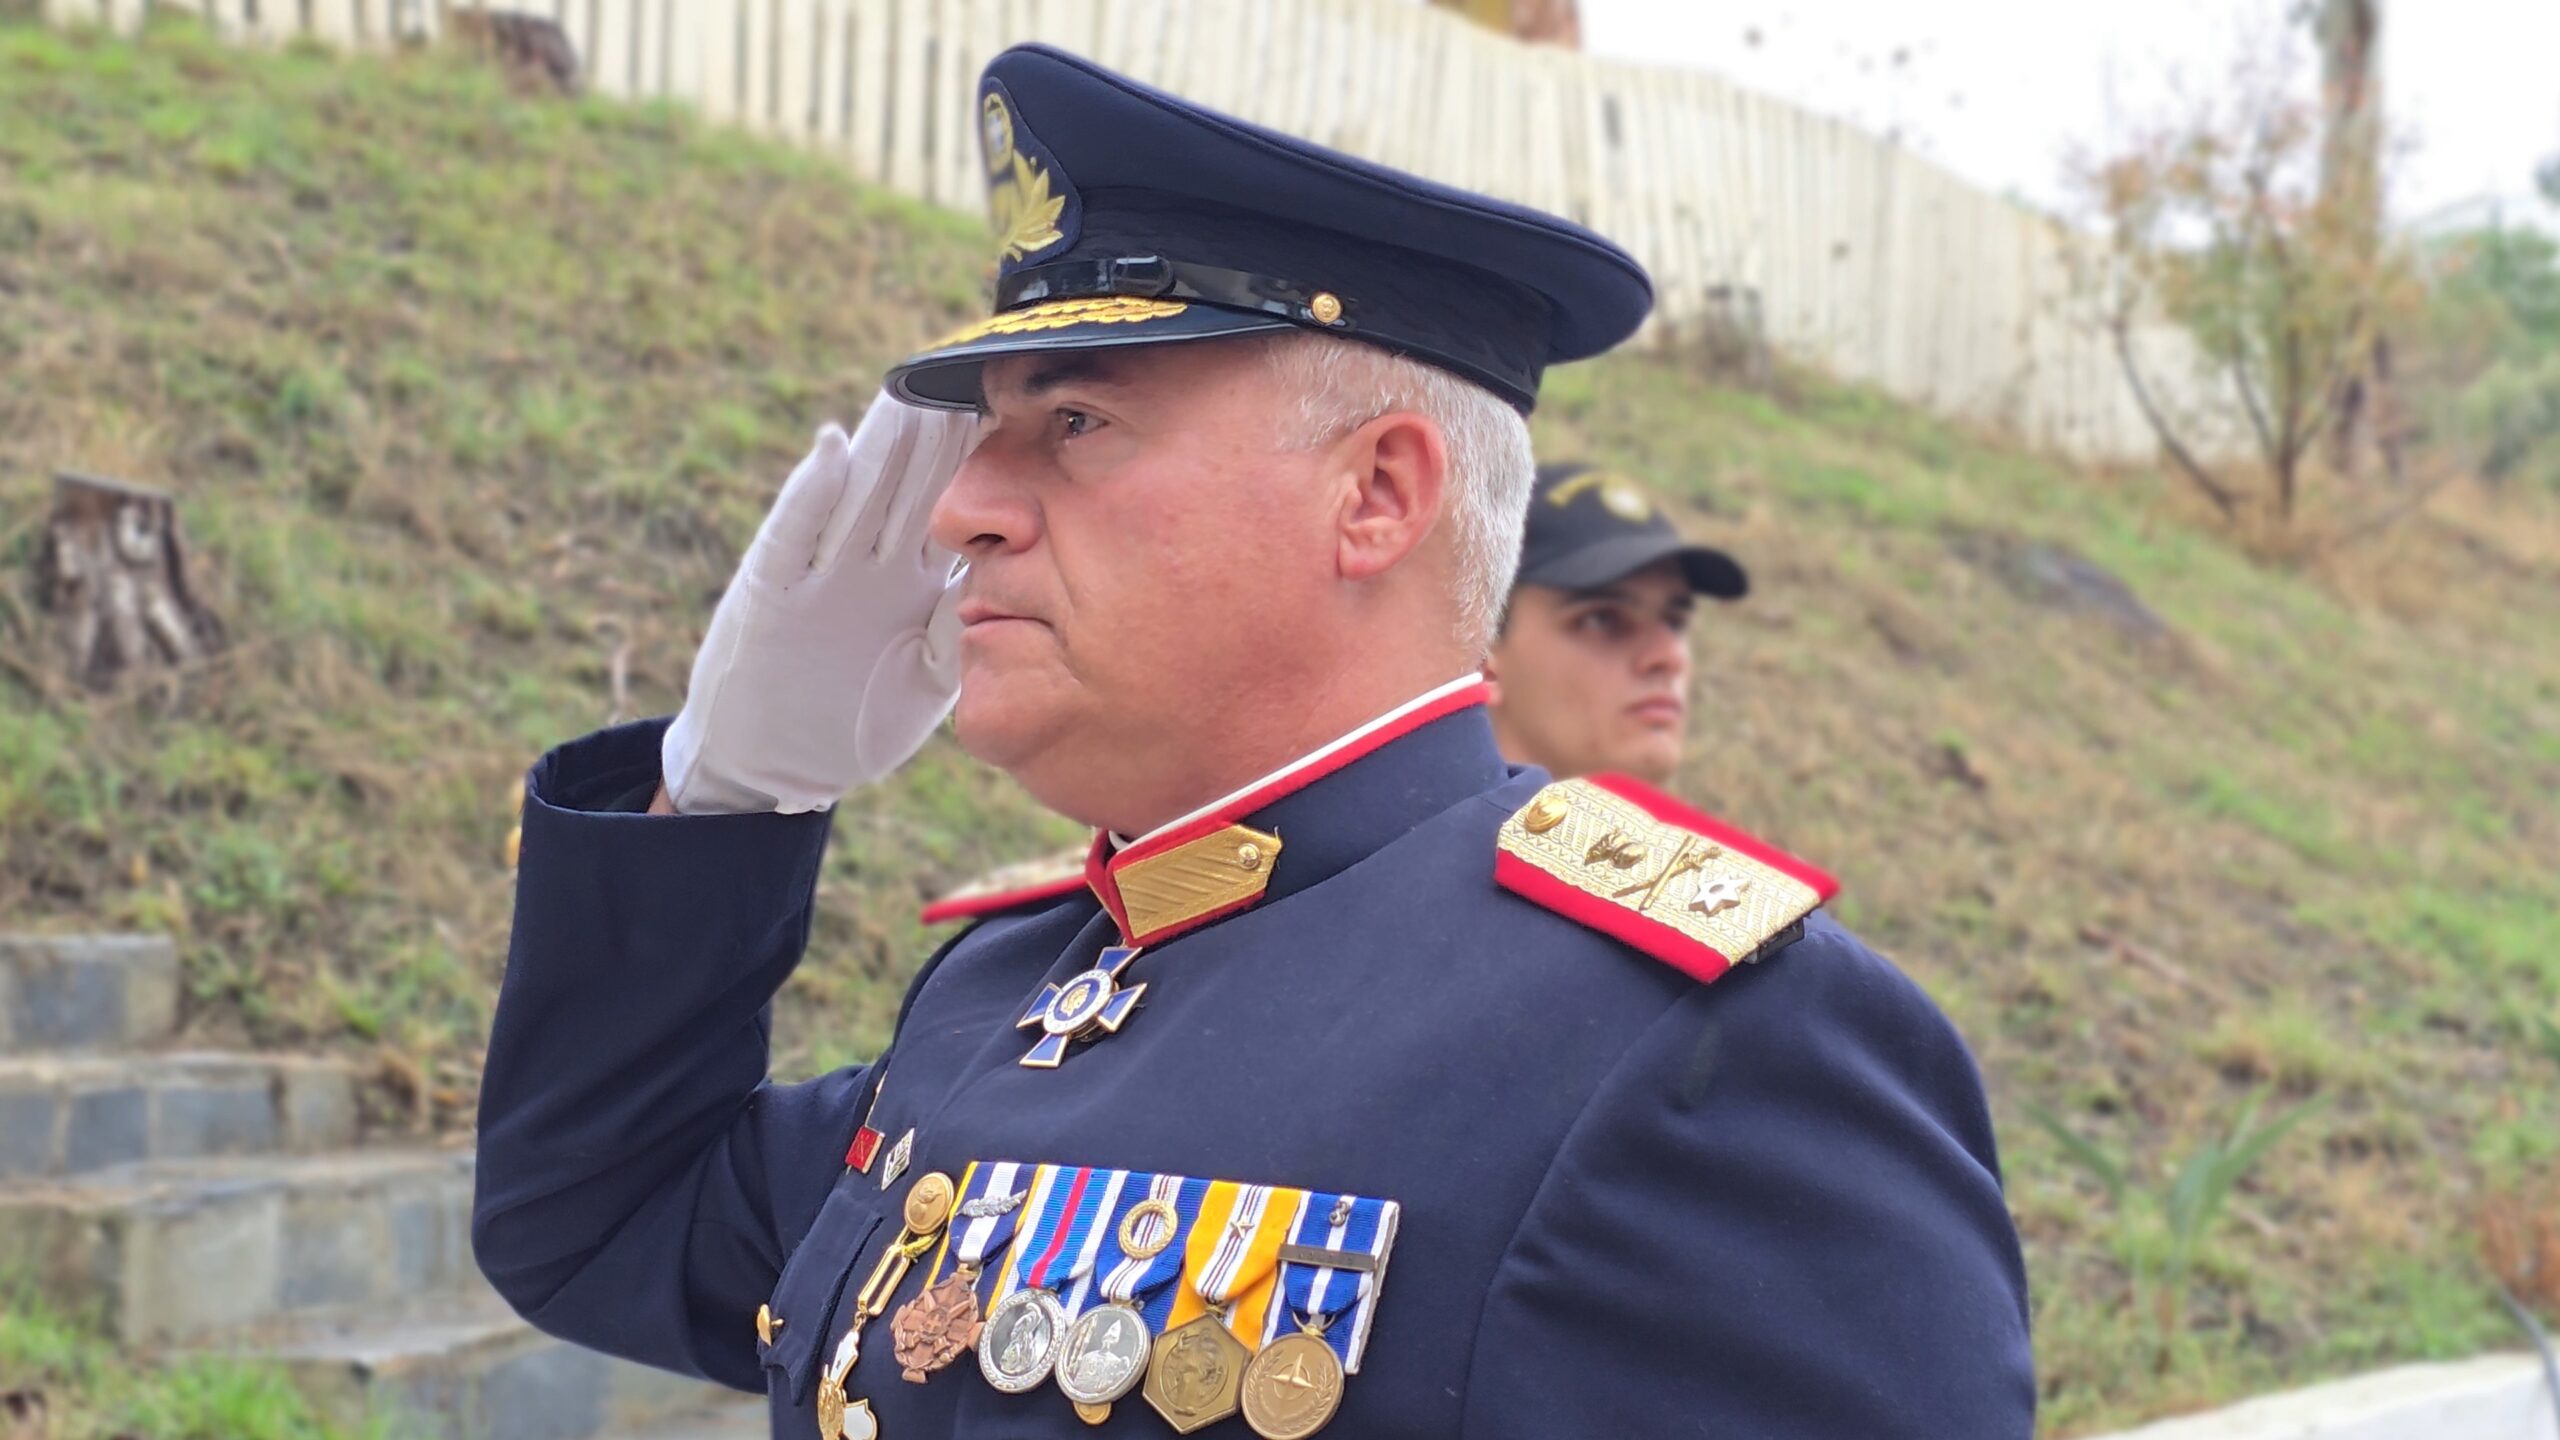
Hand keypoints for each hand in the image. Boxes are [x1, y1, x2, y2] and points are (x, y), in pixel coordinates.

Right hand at [661, 393, 979, 813]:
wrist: (770, 765)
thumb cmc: (851, 719)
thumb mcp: (921, 678)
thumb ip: (956, 630)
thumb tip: (1006, 584)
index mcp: (907, 582)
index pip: (950, 507)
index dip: (979, 462)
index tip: (1018, 411)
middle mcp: (864, 566)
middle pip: (907, 486)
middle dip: (937, 435)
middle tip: (974, 372)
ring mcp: (818, 576)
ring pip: (856, 495)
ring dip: (882, 446)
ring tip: (910, 392)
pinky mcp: (771, 594)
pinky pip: (795, 536)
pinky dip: (812, 493)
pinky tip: (833, 448)